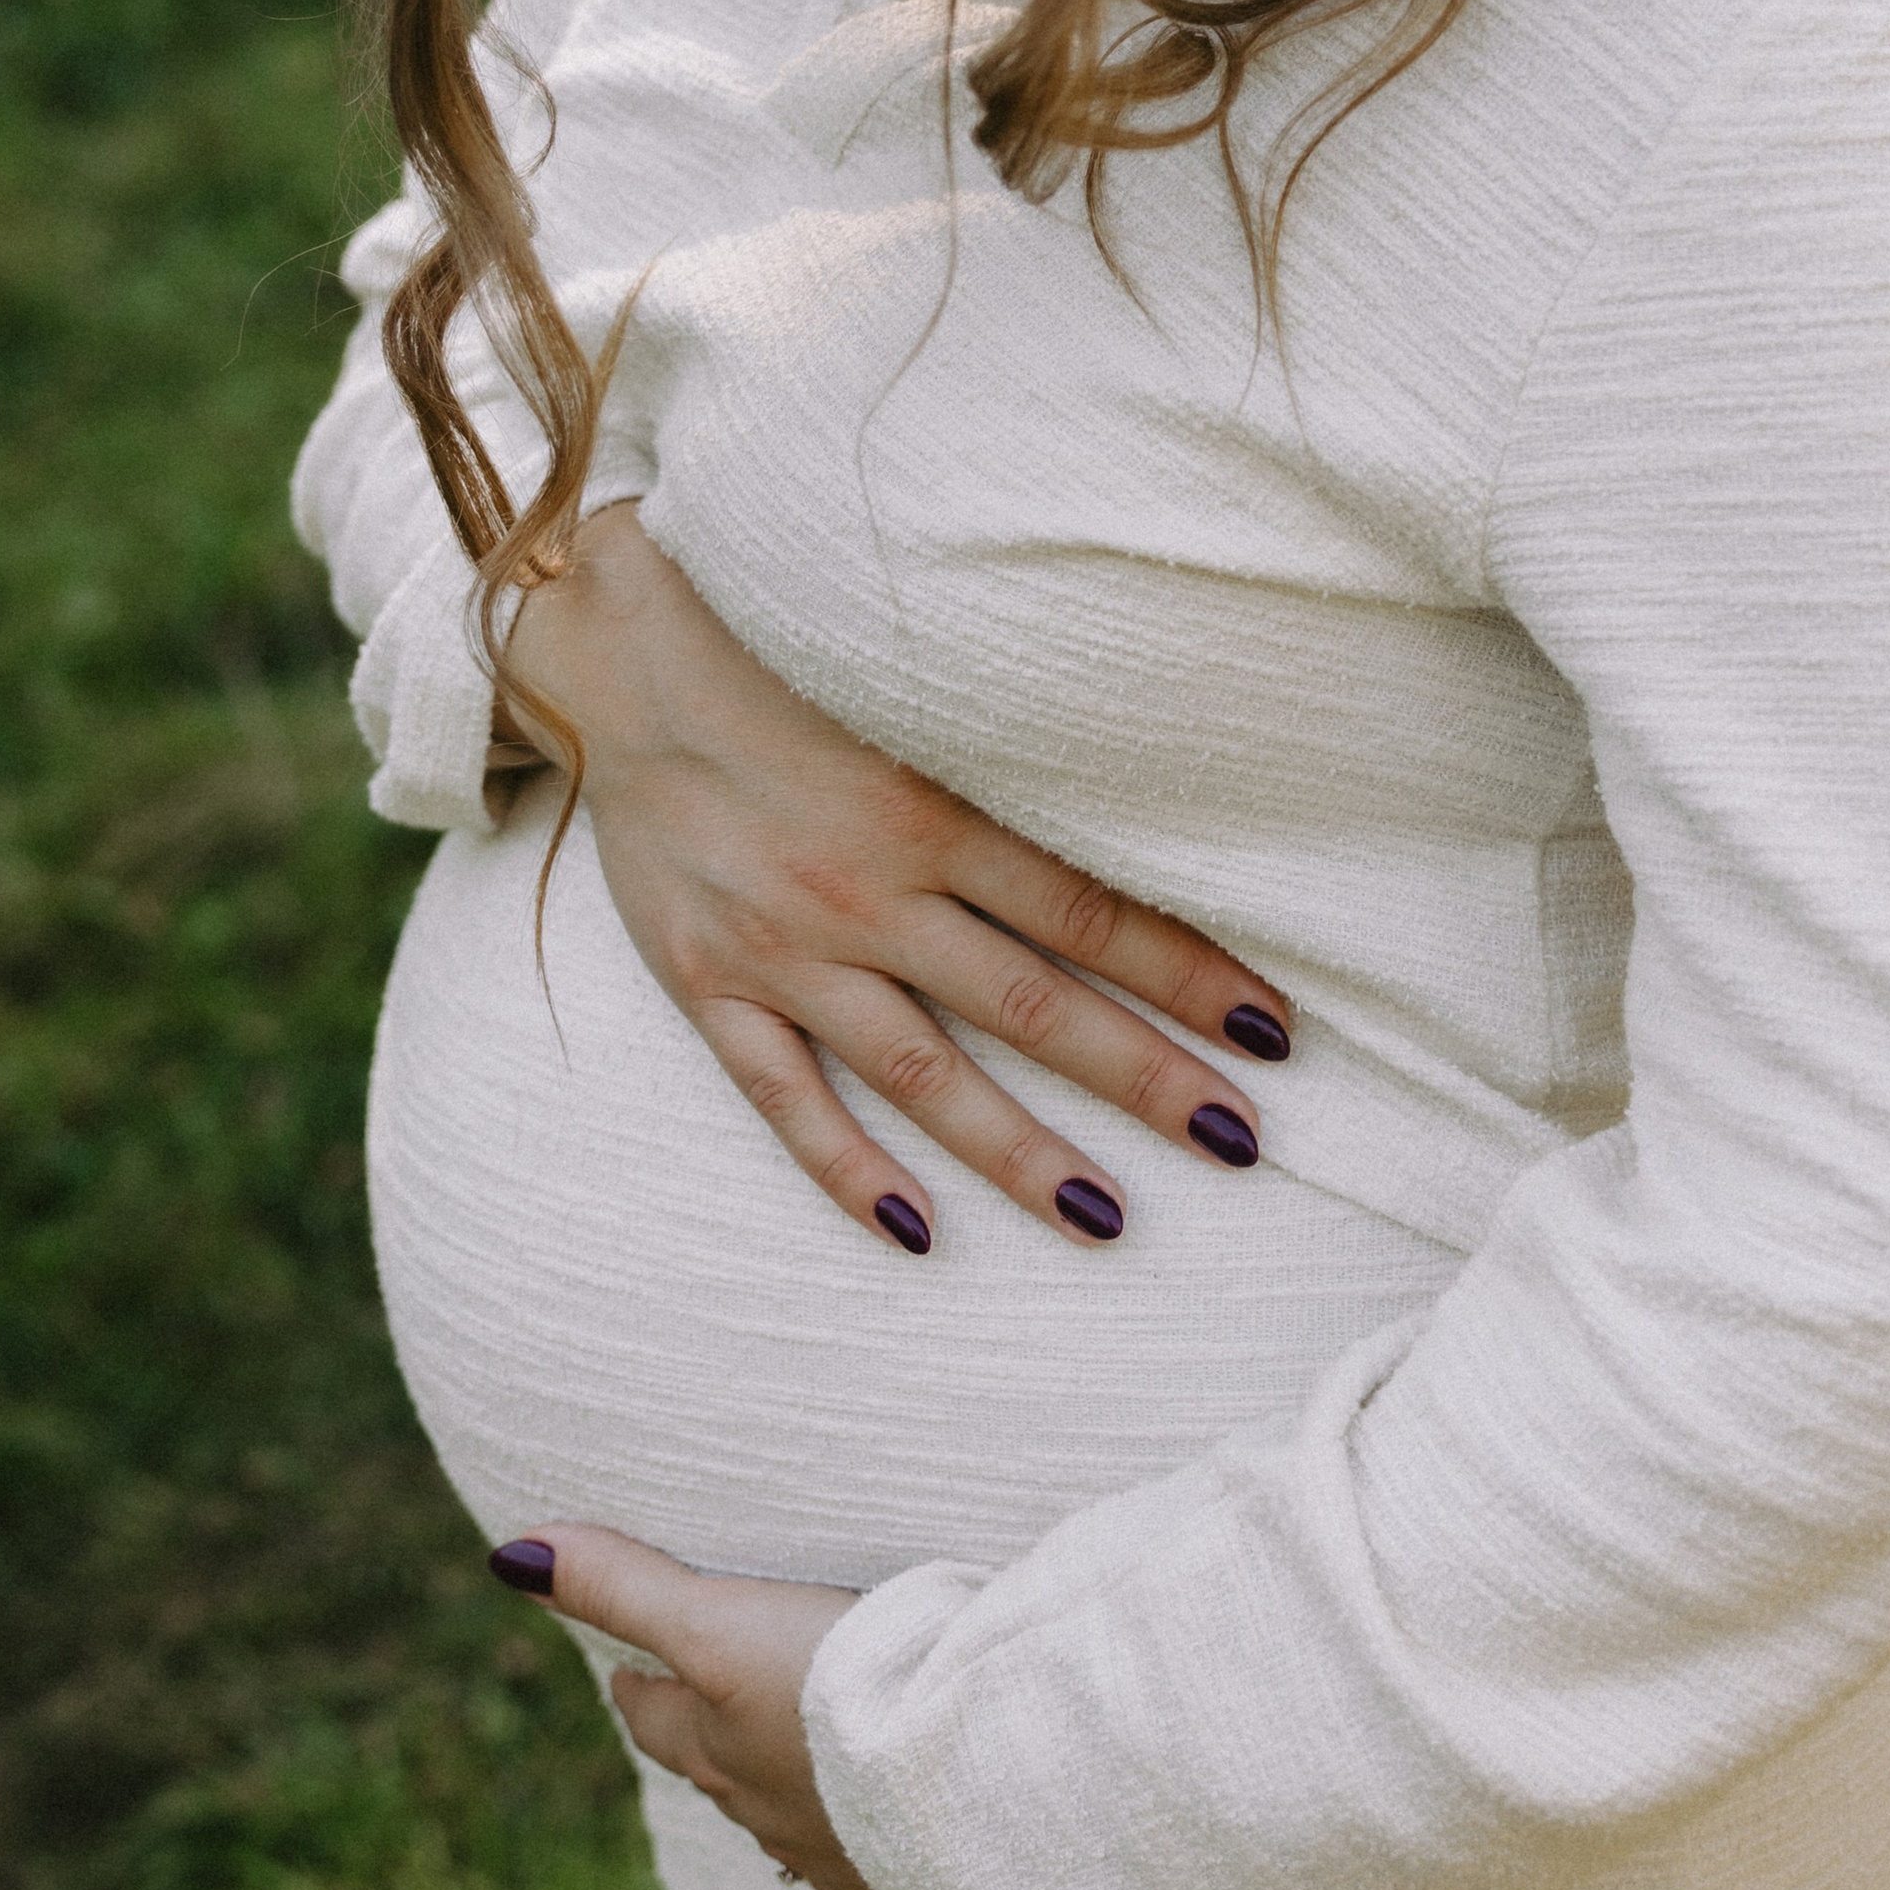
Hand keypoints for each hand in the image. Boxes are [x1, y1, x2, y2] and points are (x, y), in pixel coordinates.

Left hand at [494, 1522, 903, 1889]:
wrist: (972, 1777)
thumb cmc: (837, 1688)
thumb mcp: (722, 1622)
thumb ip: (626, 1586)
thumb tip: (510, 1555)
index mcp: (721, 1745)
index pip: (655, 1715)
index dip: (638, 1686)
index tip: (627, 1669)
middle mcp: (766, 1810)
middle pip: (716, 1769)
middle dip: (705, 1732)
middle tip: (706, 1697)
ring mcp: (838, 1853)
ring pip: (787, 1817)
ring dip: (783, 1782)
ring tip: (793, 1753)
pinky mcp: (904, 1882)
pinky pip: (866, 1862)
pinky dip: (859, 1833)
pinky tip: (878, 1824)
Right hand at [497, 502, 1290, 1256]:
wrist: (617, 659)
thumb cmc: (781, 665)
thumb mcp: (904, 698)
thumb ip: (1000, 768)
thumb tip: (1127, 819)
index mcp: (929, 808)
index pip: (1089, 910)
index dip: (1187, 972)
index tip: (1273, 1030)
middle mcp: (867, 889)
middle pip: (1031, 1004)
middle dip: (1143, 1076)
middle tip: (1238, 1138)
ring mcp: (786, 949)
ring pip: (924, 1072)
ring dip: (1020, 1152)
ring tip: (1111, 1220)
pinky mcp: (710, 985)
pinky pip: (786, 1096)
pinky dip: (848, 1169)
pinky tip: (916, 1230)